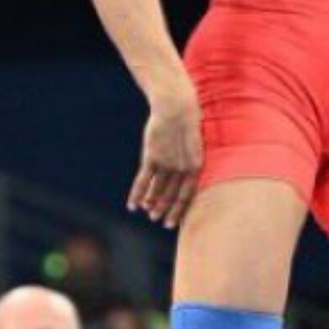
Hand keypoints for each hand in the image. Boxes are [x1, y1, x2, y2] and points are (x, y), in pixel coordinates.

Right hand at [129, 81, 202, 227]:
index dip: (180, 209)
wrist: (176, 106)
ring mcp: (167, 164)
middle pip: (173, 196)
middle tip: (161, 221)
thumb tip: (185, 169)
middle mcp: (182, 168)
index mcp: (196, 165)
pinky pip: (143, 181)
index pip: (188, 195)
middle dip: (166, 210)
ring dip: (152, 203)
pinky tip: (133, 206)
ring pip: (158, 191)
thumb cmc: (187, 120)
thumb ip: (189, 158)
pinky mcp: (153, 158)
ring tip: (150, 214)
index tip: (174, 220)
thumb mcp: (193, 142)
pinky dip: (137, 194)